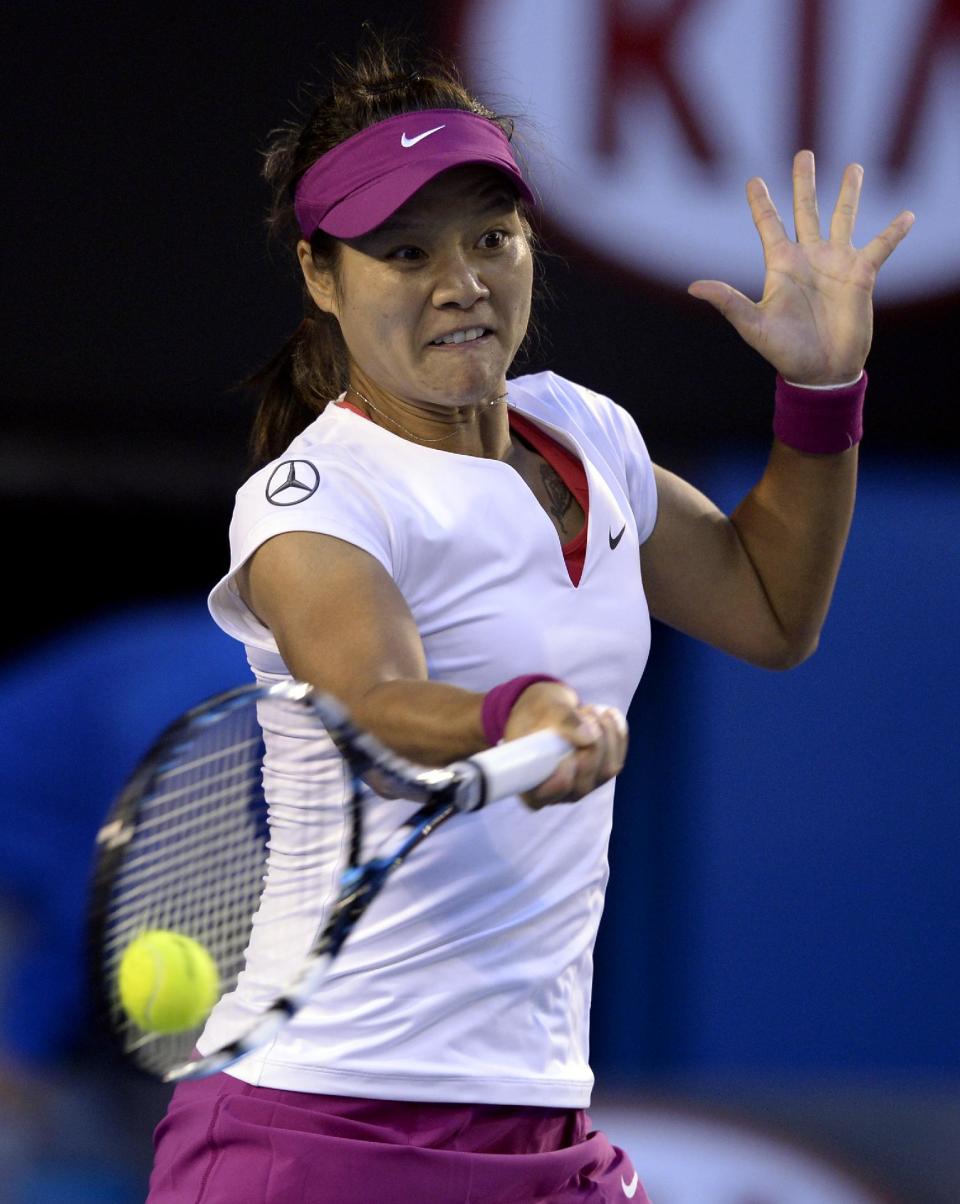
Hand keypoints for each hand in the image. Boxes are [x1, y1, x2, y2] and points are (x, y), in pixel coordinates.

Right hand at [503, 681, 627, 809]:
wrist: (549, 711)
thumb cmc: (538, 714)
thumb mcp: (544, 710)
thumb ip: (563, 721)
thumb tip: (589, 738)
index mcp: (532, 788)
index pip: (545, 797)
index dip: (559, 778)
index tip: (564, 752)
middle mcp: (560, 794)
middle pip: (583, 785)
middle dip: (589, 747)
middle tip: (582, 714)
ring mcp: (585, 785)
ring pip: (607, 770)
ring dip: (604, 734)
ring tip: (589, 710)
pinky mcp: (604, 772)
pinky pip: (620, 755)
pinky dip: (616, 731)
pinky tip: (604, 714)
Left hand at [688, 150, 914, 384]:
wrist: (821, 373)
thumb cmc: (785, 352)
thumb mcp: (753, 325)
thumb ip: (727, 301)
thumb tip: (694, 287)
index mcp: (781, 265)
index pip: (769, 224)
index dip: (760, 202)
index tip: (753, 180)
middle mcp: (808, 258)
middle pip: (806, 210)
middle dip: (804, 183)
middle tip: (803, 154)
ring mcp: (836, 263)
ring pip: (842, 218)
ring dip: (848, 193)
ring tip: (853, 167)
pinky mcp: (861, 275)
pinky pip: (880, 247)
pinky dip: (894, 232)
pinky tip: (907, 215)